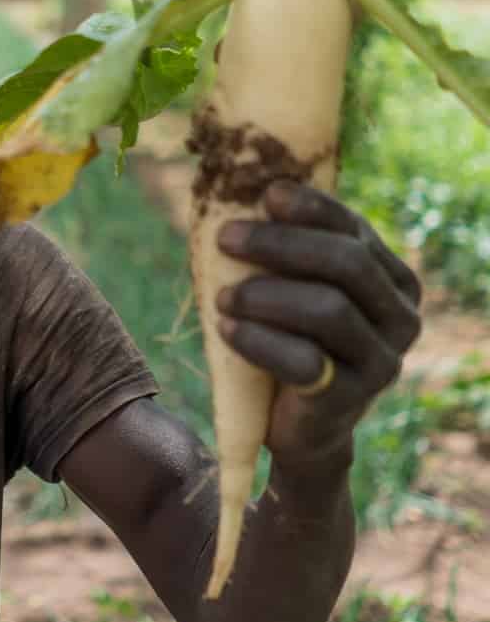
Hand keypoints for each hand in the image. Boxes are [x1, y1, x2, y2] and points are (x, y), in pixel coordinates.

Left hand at [214, 179, 422, 467]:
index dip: (312, 209)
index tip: (266, 194)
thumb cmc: (290, 342)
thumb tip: (239, 194)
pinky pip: (303, 361)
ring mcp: (381, 360)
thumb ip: (286, 253)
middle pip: (345, 264)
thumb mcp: (294, 292)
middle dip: (280, 244)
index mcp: (391, 280)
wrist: (300, 427)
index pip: (354, 231)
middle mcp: (399, 317)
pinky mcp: (349, 398)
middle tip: (225, 238)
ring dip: (264, 295)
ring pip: (327, 310)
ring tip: (221, 296)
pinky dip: (258, 340)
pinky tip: (226, 328)